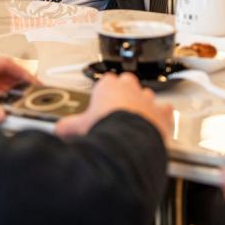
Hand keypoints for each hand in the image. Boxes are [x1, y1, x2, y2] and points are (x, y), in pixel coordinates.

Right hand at [55, 72, 172, 140]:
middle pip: (127, 82)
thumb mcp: (79, 127)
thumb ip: (68, 126)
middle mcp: (130, 88)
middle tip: (116, 107)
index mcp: (109, 86)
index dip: (103, 91)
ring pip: (146, 94)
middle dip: (123, 92)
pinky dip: (163, 114)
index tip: (100, 101)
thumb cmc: (105, 130)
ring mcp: (147, 100)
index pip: (106, 81)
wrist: (128, 143)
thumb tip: (59, 130)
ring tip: (135, 116)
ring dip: (142, 103)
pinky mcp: (161, 114)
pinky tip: (159, 119)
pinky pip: (165, 109)